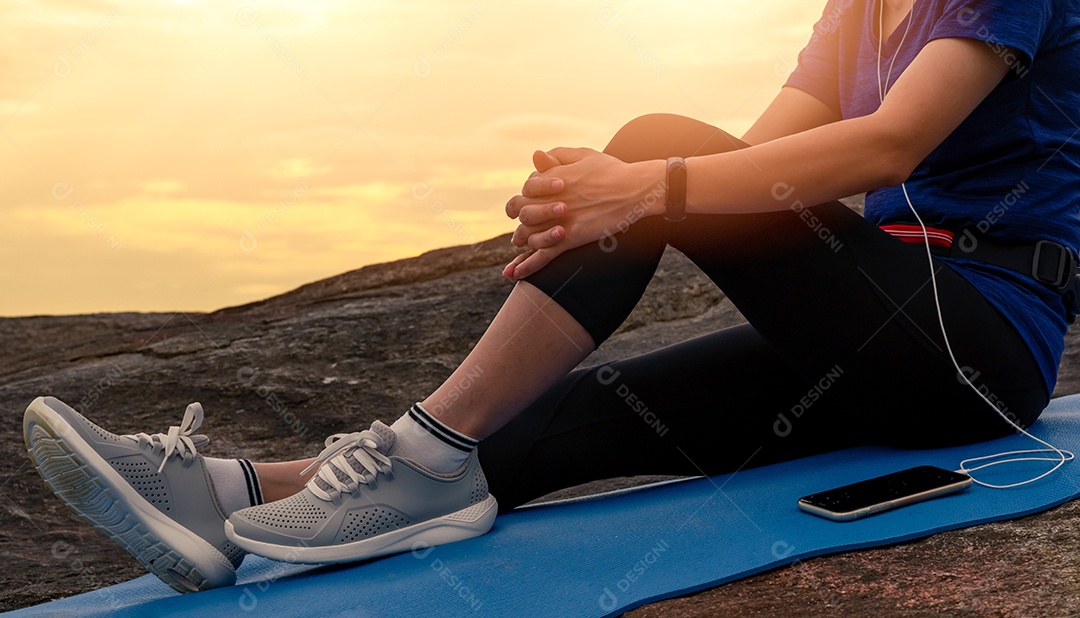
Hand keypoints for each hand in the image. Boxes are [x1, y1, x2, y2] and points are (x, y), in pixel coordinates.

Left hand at [503, 148, 663, 279]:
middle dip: (520, 221)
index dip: (526, 198)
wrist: (633, 189)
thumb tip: (538, 156)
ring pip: (528, 235)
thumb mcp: (584, 155)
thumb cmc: (612, 171)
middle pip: (521, 213)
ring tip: (519, 248)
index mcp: (551, 179)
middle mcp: (549, 200)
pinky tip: (514, 274)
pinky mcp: (569, 238)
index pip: (525, 191)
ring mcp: (558, 220)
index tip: (530, 204)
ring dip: (521, 243)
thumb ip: (558, 155)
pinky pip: (542, 255)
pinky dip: (526, 266)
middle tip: (521, 229)